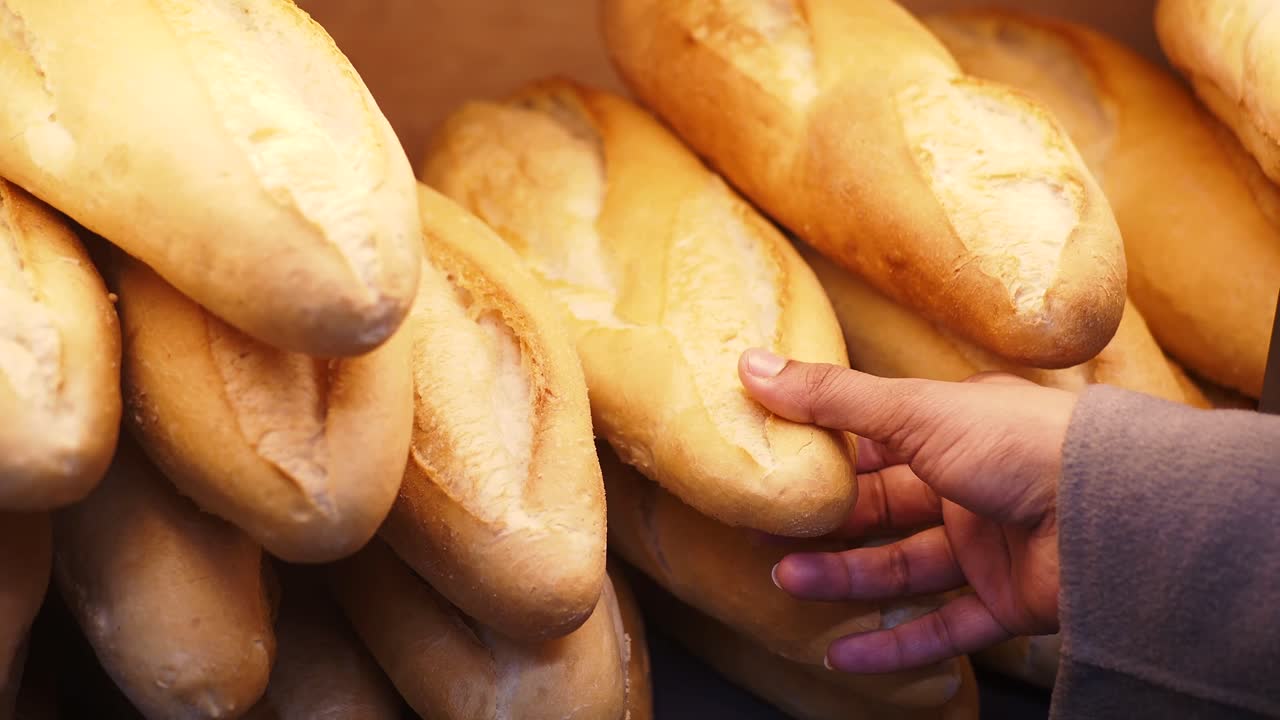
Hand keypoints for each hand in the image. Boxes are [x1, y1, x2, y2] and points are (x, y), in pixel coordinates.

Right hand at [738, 349, 1076, 673]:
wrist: (1114, 511)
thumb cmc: (1019, 442)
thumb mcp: (914, 409)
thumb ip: (833, 398)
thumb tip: (751, 365)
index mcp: (954, 428)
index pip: (874, 444)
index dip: (824, 457)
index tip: (771, 468)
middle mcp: (970, 484)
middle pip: (882, 510)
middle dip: (824, 524)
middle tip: (764, 534)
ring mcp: (990, 545)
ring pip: (902, 567)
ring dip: (843, 578)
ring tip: (787, 581)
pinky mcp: (1009, 600)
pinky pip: (943, 626)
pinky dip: (894, 645)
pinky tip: (842, 653)